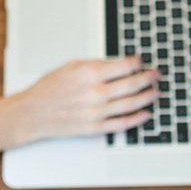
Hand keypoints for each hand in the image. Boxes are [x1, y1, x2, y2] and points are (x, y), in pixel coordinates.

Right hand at [10, 57, 159, 142]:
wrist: (34, 112)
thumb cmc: (50, 88)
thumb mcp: (72, 66)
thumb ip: (97, 64)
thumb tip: (119, 64)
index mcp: (90, 73)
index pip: (125, 66)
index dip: (138, 63)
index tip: (142, 62)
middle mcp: (96, 92)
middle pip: (133, 84)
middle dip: (149, 78)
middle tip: (157, 75)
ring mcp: (97, 112)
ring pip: (132, 103)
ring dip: (147, 97)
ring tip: (155, 92)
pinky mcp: (95, 128)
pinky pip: (122, 123)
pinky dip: (137, 119)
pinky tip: (146, 113)